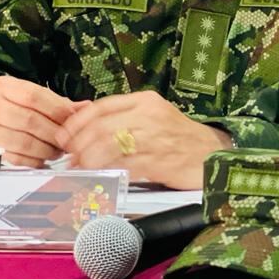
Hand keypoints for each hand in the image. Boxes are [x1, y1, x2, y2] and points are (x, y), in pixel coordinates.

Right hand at [0, 76, 87, 166]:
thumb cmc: (7, 109)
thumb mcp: (27, 97)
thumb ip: (56, 102)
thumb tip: (86, 107)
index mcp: (4, 87)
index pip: (36, 96)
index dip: (59, 110)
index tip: (74, 121)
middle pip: (32, 121)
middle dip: (56, 134)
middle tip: (69, 141)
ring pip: (25, 141)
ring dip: (47, 149)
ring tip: (58, 151)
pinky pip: (15, 157)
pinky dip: (34, 160)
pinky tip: (43, 159)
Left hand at [55, 91, 231, 189]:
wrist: (214, 154)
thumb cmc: (181, 139)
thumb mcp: (155, 118)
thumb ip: (124, 119)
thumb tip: (84, 132)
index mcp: (147, 101)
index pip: (101, 106)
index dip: (76, 122)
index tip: (63, 136)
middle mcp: (150, 116)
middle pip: (100, 127)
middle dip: (77, 144)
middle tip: (69, 157)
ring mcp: (155, 138)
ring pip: (108, 146)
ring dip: (87, 160)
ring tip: (81, 169)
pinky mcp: (160, 161)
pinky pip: (124, 165)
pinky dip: (106, 172)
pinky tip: (99, 177)